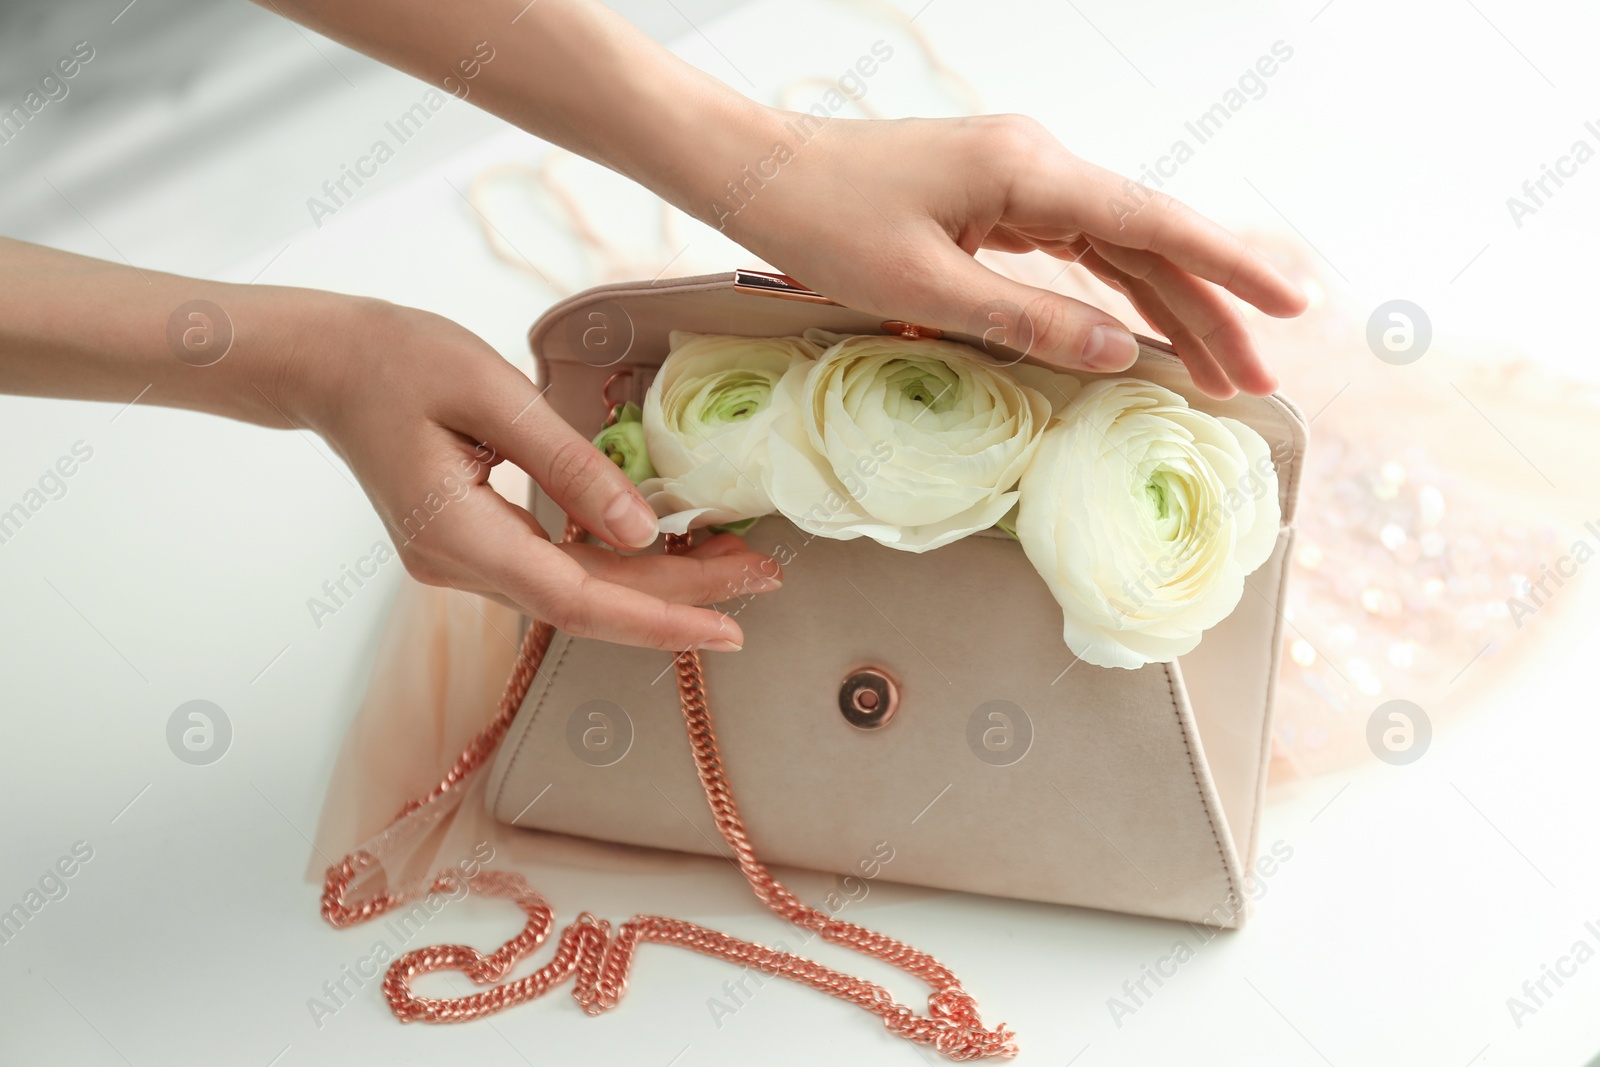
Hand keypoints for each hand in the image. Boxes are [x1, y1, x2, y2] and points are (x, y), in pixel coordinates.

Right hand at [288, 299, 777, 650]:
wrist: (328, 364)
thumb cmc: (398, 360)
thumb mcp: (492, 395)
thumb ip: (569, 465)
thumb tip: (644, 528)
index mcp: (458, 536)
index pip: (576, 600)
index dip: (659, 618)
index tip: (731, 624)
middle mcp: (459, 567)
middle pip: (586, 605)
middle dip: (679, 600)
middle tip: (763, 580)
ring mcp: (461, 563)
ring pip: (575, 593)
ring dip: (654, 585)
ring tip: (735, 564)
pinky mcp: (472, 546)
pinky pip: (556, 570)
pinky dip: (616, 565)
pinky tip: (668, 549)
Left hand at [724, 114, 1306, 399]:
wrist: (756, 172)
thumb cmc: (821, 219)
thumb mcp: (922, 286)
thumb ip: (1026, 320)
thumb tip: (1120, 355)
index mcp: (1026, 171)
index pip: (1153, 223)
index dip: (1229, 268)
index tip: (1290, 303)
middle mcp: (1034, 165)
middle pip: (1147, 240)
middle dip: (1207, 309)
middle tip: (1256, 377)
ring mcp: (1015, 180)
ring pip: (1115, 247)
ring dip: (1165, 306)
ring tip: (1216, 367)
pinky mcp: (992, 199)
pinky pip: (1072, 248)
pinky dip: (1110, 291)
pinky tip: (1139, 329)